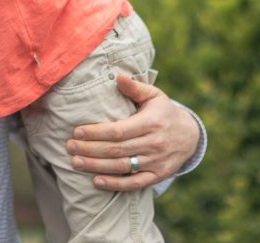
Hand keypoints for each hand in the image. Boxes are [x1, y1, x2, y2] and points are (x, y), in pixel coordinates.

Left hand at [66, 74, 198, 191]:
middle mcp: (154, 143)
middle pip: (116, 149)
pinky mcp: (157, 175)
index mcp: (151, 122)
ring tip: (75, 162)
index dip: (96, 132)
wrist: (190, 136)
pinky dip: (115, 184)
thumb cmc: (164, 112)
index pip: (119, 130)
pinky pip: (134, 183)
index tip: (77, 131)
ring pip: (122, 167)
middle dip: (90, 149)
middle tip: (69, 147)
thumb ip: (134, 87)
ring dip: (96, 166)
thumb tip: (117, 76)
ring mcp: (156, 162)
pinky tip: (96, 181)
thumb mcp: (154, 95)